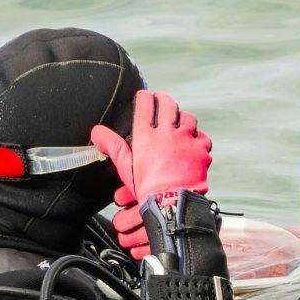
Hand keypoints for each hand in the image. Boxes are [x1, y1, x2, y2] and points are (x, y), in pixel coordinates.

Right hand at [90, 91, 213, 257]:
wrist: (172, 204)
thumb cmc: (148, 189)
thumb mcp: (126, 166)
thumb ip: (112, 145)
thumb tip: (96, 132)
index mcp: (146, 136)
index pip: (145, 105)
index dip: (145, 97)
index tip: (144, 95)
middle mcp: (168, 134)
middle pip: (168, 105)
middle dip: (163, 100)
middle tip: (161, 99)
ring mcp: (187, 141)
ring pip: (188, 118)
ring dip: (182, 117)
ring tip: (179, 119)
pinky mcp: (201, 150)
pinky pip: (202, 137)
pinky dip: (198, 138)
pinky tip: (194, 141)